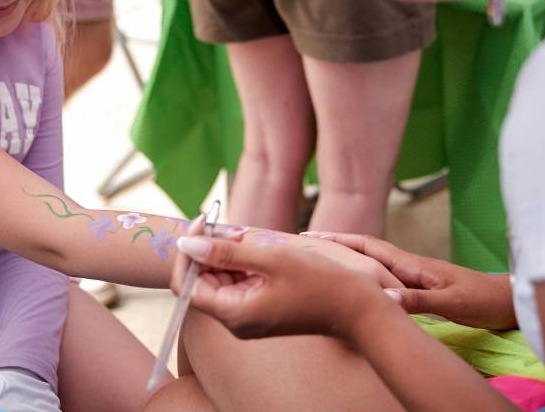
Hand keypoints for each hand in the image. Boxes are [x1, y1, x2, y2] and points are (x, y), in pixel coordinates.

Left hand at [172, 234, 395, 340]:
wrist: (359, 310)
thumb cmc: (320, 283)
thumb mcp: (272, 259)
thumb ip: (226, 252)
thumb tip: (185, 244)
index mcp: (233, 314)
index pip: (187, 285)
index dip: (188, 252)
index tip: (201, 223)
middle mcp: (236, 322)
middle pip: (202, 282)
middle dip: (209, 251)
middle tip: (232, 227)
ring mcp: (249, 318)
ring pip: (221, 282)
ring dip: (227, 255)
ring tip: (248, 236)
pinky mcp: (261, 311)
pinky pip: (239, 286)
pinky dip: (242, 265)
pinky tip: (258, 249)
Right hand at [304, 233, 515, 329]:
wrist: (508, 301)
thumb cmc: (483, 300)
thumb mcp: (452, 302)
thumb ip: (420, 299)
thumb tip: (384, 296)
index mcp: (413, 265)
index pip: (369, 247)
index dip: (341, 240)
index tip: (313, 236)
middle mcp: (410, 267)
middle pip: (366, 251)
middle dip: (336, 245)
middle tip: (305, 245)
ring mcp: (415, 276)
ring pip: (373, 264)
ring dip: (348, 260)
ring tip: (322, 261)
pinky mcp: (421, 288)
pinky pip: (385, 279)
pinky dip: (366, 277)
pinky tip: (359, 284)